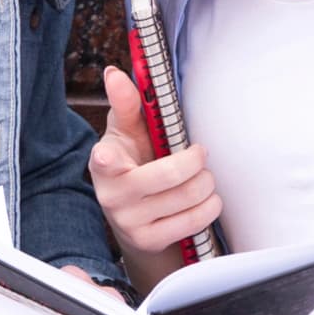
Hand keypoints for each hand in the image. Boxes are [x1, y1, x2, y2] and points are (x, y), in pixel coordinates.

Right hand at [87, 66, 219, 256]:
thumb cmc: (133, 162)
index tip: (106, 156)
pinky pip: (195, 221)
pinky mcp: (148, 240)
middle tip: (199, 154)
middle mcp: (112, 195)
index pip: (103, 160)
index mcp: (103, 162)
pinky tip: (205, 199)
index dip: (106, 159)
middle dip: (196, 160)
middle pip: (170, 174)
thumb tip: (114, 73)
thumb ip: (126, 104)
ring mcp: (129, 221)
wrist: (133, 216)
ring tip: (203, 178)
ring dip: (207, 182)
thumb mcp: (127, 134)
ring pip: (189, 196)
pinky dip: (210, 206)